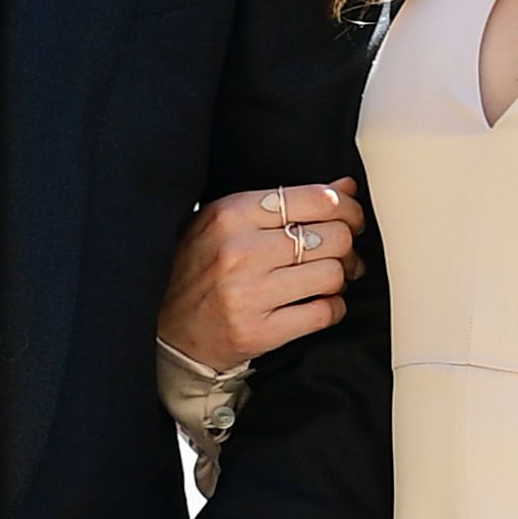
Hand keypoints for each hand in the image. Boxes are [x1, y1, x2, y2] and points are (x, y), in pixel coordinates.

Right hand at [159, 178, 364, 370]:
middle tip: (345, 253)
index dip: (347, 207)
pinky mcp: (259, 332)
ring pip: (333, 274)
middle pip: (333, 236)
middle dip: (348, 245)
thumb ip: (284, 202)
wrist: (166, 330)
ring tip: (330, 279)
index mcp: (231, 214)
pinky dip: (333, 308)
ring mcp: (248, 294)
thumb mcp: (227, 223)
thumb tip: (345, 186)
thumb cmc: (198, 270)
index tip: (351, 218)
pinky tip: (319, 304)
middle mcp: (239, 251)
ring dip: (341, 278)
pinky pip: (324, 313)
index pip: (316, 198)